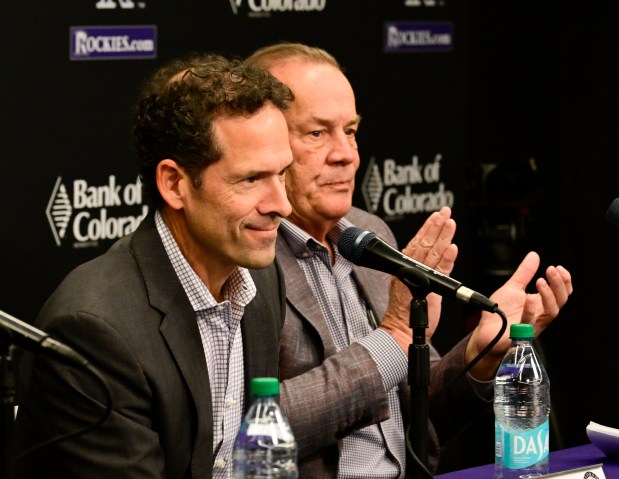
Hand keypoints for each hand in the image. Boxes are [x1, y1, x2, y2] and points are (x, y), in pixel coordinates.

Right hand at [380, 206, 458, 350]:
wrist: (400, 329)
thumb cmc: (405, 310)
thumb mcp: (409, 284)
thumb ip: (419, 269)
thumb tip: (431, 255)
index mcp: (405, 267)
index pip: (418, 242)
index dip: (428, 227)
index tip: (436, 215)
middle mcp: (411, 270)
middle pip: (425, 244)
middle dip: (436, 226)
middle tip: (445, 212)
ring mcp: (419, 280)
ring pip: (433, 254)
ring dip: (442, 237)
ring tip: (450, 222)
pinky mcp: (430, 291)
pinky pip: (440, 272)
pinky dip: (447, 259)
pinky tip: (452, 248)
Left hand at [465, 251, 572, 379]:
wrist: (485, 331)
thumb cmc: (500, 312)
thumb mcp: (512, 288)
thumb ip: (524, 273)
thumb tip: (534, 255)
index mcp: (540, 303)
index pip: (561, 292)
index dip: (564, 281)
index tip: (558, 267)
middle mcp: (540, 314)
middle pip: (560, 301)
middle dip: (558, 284)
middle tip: (551, 270)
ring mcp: (532, 324)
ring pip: (551, 312)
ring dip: (548, 295)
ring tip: (540, 281)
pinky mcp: (520, 332)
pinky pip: (530, 323)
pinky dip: (530, 311)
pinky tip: (529, 299)